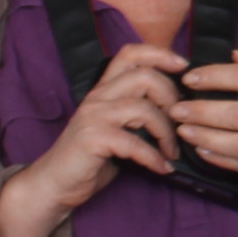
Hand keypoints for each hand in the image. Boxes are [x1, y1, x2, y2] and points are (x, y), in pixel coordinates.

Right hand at [20, 42, 186, 212]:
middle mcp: (98, 97)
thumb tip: (179, 110)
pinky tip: (162, 167)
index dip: (159, 54)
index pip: (130, 54)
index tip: (183, 66)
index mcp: (104, 89)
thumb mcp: (117, 127)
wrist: (55, 182)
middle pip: (144, 77)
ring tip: (172, 151)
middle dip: (171, 98)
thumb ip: (139, 113)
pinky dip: (154, 157)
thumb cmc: (91, 157)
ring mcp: (93, 116)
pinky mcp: (92, 139)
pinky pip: (134, 143)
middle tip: (180, 123)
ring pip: (143, 109)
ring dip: (166, 133)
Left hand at [173, 48, 237, 184]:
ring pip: (236, 144)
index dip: (214, 76)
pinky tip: (204, 150)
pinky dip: (221, 159)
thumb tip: (236, 55)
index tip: (191, 77)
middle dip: (200, 112)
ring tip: (183, 130)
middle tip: (176, 108)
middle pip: (235, 115)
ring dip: (204, 138)